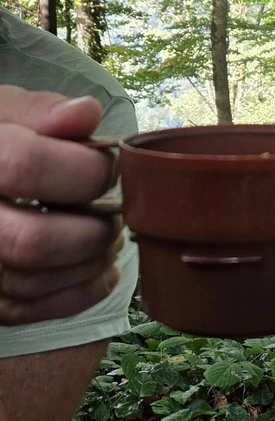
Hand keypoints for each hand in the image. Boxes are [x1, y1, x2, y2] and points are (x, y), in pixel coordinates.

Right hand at [0, 86, 121, 322]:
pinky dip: (81, 292)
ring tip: (110, 234)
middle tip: (116, 211)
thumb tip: (86, 114)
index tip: (111, 166)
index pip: (27, 166)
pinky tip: (102, 267)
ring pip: (35, 282)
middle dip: (93, 229)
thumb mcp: (1, 112)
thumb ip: (39, 110)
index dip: (85, 168)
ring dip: (92, 262)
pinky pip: (32, 311)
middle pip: (33, 241)